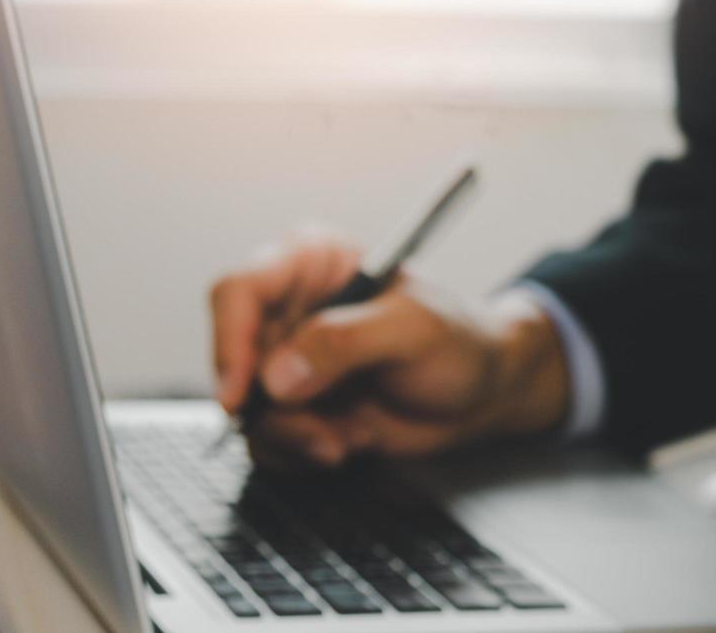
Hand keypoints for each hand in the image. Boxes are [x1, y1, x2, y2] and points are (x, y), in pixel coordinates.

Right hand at [209, 242, 570, 469]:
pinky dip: (304, 452)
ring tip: (351, 437)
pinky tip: (352, 441)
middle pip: (235, 358)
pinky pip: (268, 439)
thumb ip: (344, 343)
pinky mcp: (296, 406)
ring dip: (296, 436)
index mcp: (314, 263)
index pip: (241, 290)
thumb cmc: (461, 340)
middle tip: (323, 434)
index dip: (230, 340)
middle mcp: (291, 309)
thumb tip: (278, 375)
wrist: (485, 392)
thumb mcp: (413, 330)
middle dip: (272, 409)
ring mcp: (290, 361)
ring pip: (248, 409)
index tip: (242, 393)